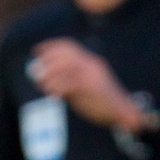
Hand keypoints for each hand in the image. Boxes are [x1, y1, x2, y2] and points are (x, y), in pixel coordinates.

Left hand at [29, 38, 152, 132]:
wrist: (123, 112)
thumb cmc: (100, 101)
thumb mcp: (83, 85)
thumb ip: (68, 79)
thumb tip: (44, 76)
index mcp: (90, 61)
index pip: (69, 46)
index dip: (51, 46)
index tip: (36, 50)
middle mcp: (92, 64)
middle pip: (65, 54)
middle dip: (47, 61)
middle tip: (36, 72)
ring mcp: (92, 74)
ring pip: (66, 67)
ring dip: (50, 76)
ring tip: (43, 86)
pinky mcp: (92, 87)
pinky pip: (69, 83)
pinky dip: (57, 88)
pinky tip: (53, 96)